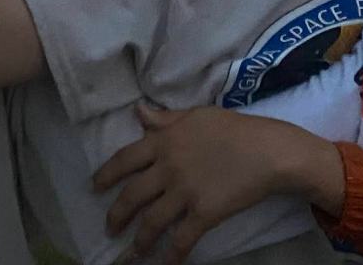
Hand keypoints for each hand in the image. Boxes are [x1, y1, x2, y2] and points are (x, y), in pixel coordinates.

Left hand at [95, 103, 339, 263]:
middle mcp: (168, 168)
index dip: (106, 175)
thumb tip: (138, 112)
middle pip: (132, 196)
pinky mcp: (204, 213)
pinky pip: (182, 239)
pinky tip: (165, 264)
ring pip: (151, 222)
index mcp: (163, 142)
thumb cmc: (234, 129)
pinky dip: (171, 255)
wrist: (268, 150)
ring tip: (131, 253)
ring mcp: (184, 192)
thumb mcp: (196, 116)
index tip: (95, 187)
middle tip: (110, 227)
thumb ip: (165, 119)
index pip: (124, 160)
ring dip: (138, 241)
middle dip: (116, 215)